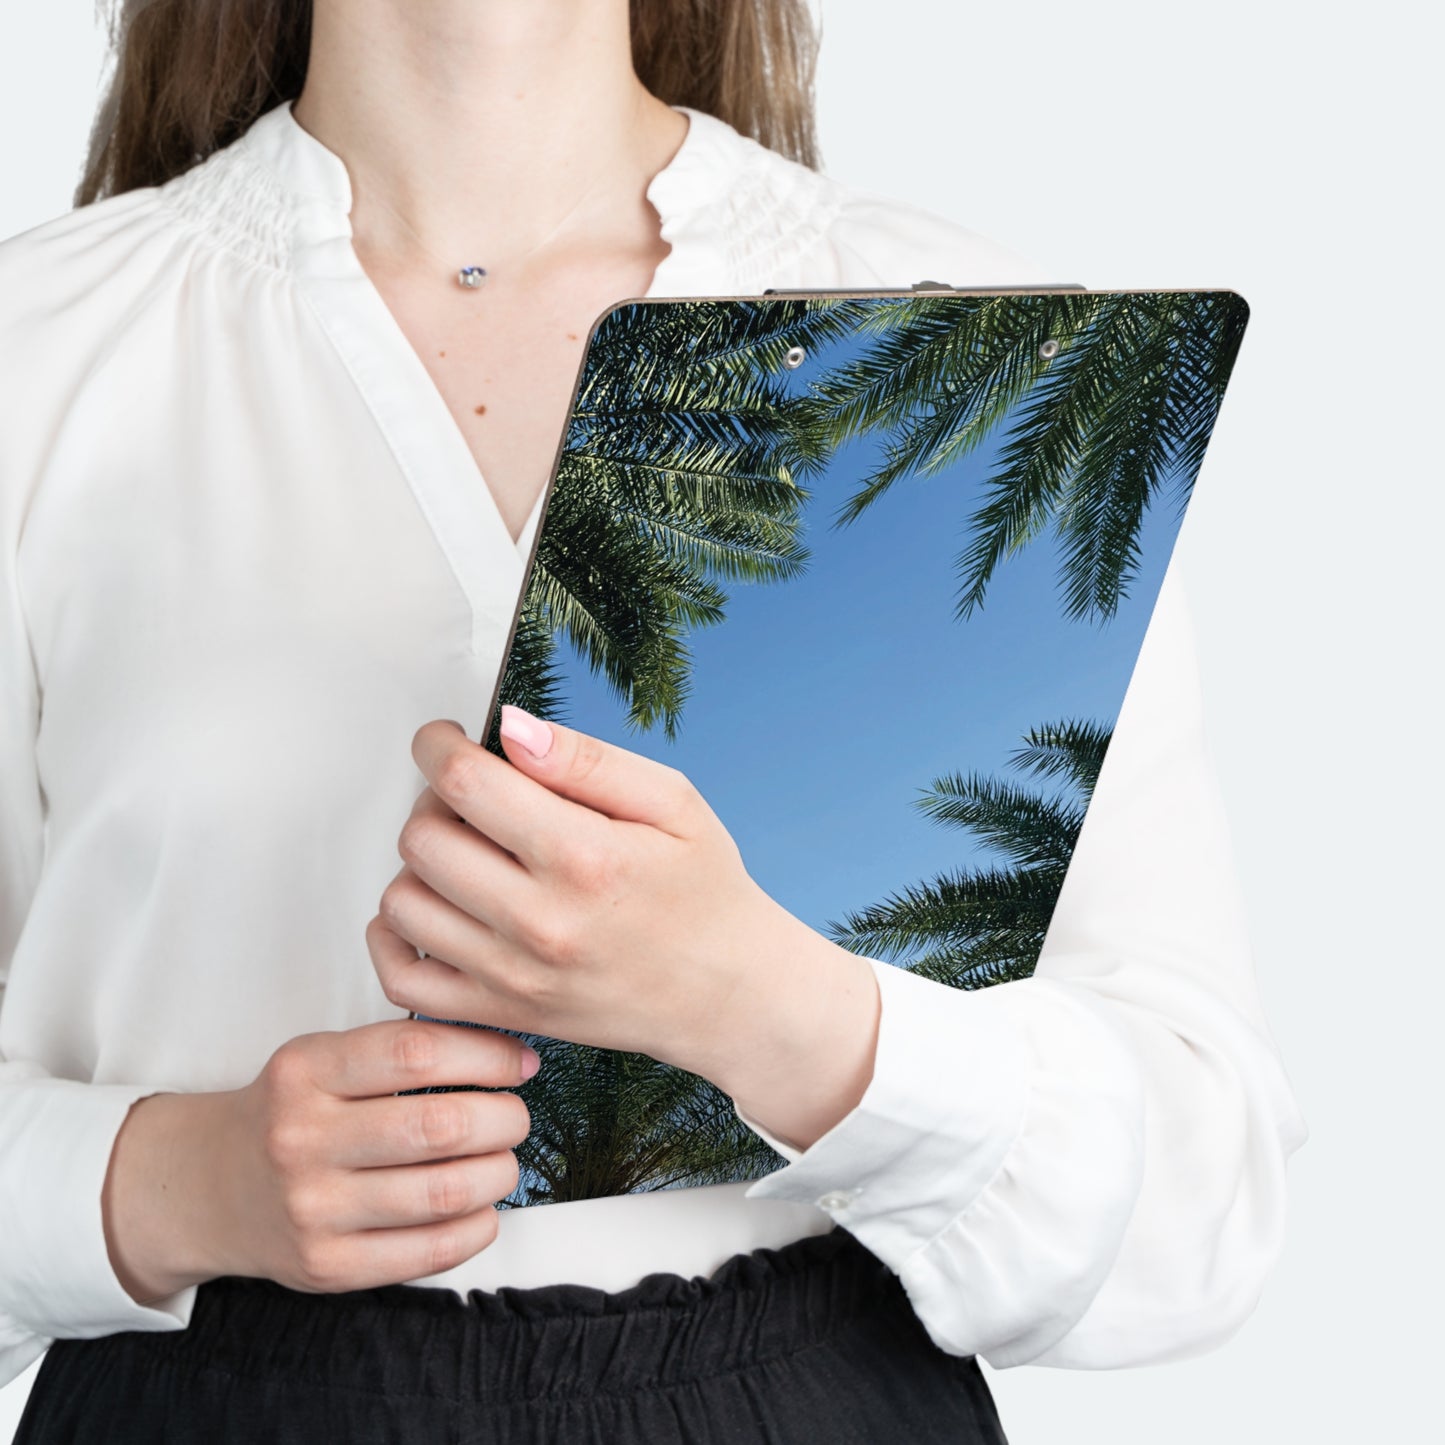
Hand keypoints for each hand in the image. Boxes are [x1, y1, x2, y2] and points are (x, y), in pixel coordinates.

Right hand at [101, 1019, 536, 1302]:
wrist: (206, 1186)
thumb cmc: (289, 1112)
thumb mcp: (321, 1058)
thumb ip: (398, 1051)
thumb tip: (508, 1054)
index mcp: (305, 1071)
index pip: (416, 1053)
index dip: (486, 1056)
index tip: (519, 1062)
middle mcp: (301, 1139)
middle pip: (439, 1127)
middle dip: (503, 1119)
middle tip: (514, 1117)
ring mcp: (311, 1209)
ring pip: (443, 1192)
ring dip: (497, 1174)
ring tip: (502, 1162)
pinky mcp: (324, 1266)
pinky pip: (427, 1251)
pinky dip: (475, 1227)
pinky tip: (480, 1208)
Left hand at [366, 707, 881, 1149]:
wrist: (726, 992)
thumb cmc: (704, 893)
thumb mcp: (672, 802)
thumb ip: (586, 760)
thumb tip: (511, 729)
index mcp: (583, 856)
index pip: (464, 782)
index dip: (438, 746)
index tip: (445, 740)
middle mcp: (539, 920)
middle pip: (423, 837)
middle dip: (435, 800)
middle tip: (472, 798)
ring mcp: (513, 975)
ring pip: (403, 900)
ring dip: (420, 864)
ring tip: (466, 852)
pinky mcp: (500, 1011)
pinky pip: (402, 976)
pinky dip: (396, 936)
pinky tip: (434, 906)